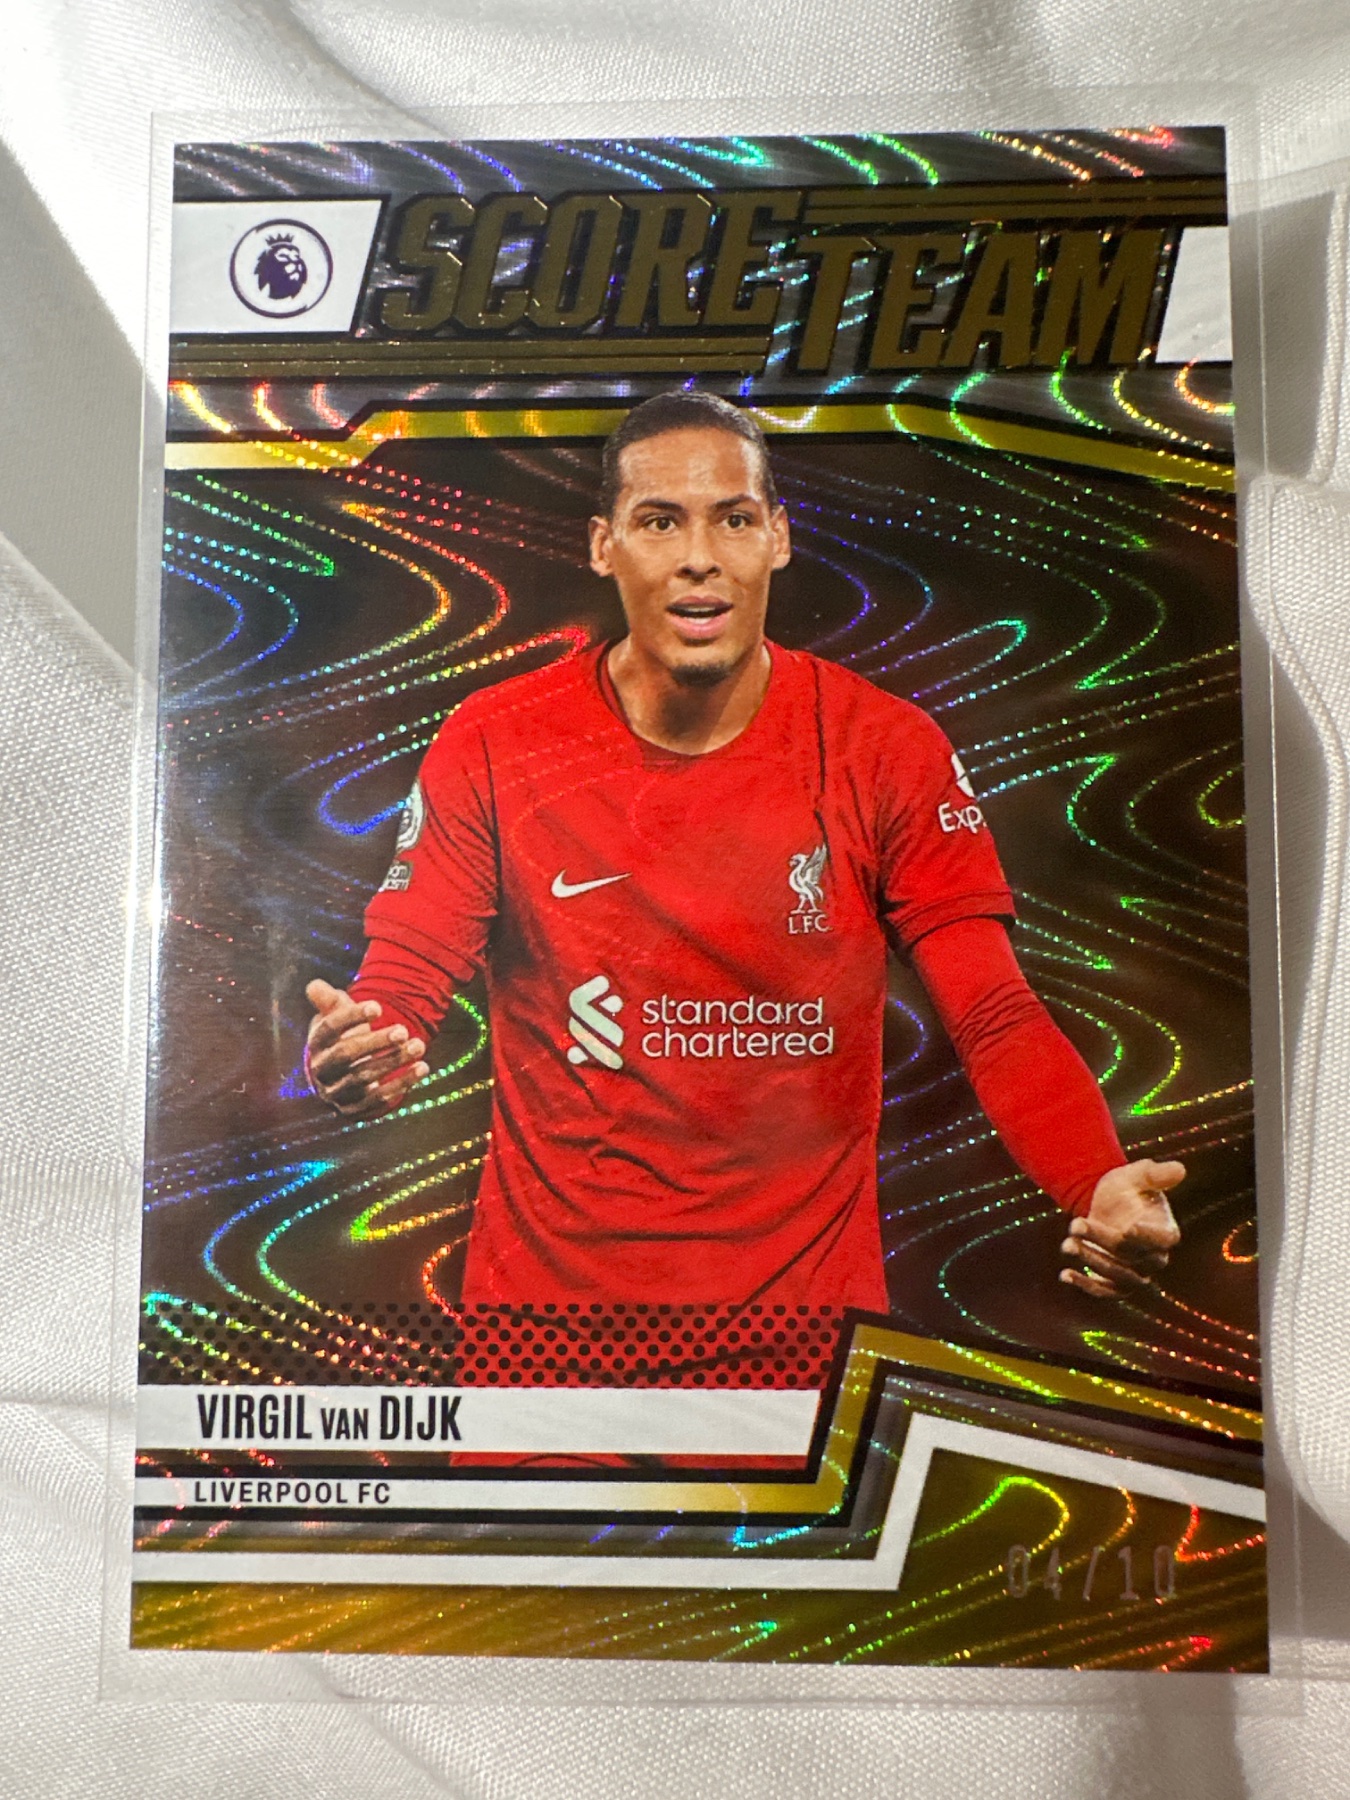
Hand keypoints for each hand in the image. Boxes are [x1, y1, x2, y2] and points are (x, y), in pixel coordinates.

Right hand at [304, 979, 428, 1117]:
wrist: (340, 1077)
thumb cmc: (343, 1037)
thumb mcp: (334, 1016)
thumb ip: (328, 1000)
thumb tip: (314, 986)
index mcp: (316, 1044)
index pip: (329, 1029)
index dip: (352, 1017)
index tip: (378, 1007)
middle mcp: (322, 1071)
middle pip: (346, 1055)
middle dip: (375, 1042)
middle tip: (402, 1030)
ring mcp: (337, 1093)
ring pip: (364, 1078)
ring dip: (393, 1061)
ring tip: (419, 1045)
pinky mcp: (355, 1110)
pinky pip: (378, 1099)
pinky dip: (401, 1084)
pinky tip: (422, 1068)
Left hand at [1059, 1159, 1183, 1298]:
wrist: (1106, 1204)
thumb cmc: (1127, 1187)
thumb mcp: (1138, 1175)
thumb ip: (1155, 1173)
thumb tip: (1180, 1169)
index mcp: (1166, 1231)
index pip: (1163, 1239)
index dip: (1148, 1237)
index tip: (1127, 1229)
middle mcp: (1155, 1257)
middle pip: (1133, 1257)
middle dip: (1103, 1241)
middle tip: (1075, 1223)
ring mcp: (1137, 1273)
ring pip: (1118, 1276)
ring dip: (1091, 1261)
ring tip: (1067, 1243)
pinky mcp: (1117, 1284)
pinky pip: (1105, 1292)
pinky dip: (1086, 1286)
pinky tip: (1065, 1274)